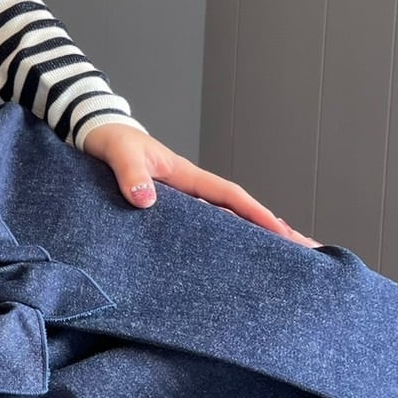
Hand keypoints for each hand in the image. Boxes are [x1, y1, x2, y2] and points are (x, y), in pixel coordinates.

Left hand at [80, 123, 321, 247]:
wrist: (94, 133)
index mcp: (186, 175)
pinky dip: (219, 241)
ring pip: (222, 221)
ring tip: (280, 264)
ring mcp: (180, 200)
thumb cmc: (109, 140)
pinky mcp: (166, 210)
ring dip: (249, 238)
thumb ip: (130, 173)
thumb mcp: (119, 153)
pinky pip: (200, 227)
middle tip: (304, 252)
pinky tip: (228, 260)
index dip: (257, 214)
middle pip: (237, 211)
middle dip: (270, 229)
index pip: (230, 196)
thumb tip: (145, 200)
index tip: (284, 234)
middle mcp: (189, 188)